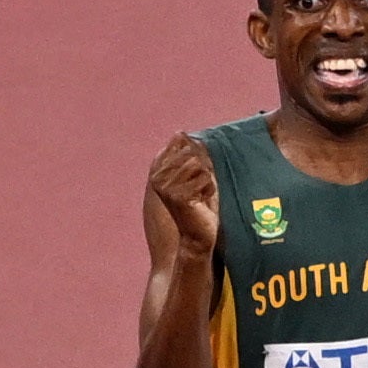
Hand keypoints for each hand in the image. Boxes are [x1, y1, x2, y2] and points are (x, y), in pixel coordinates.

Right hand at [148, 134, 218, 256]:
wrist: (198, 235)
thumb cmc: (200, 205)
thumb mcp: (196, 175)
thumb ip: (190, 155)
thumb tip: (181, 132)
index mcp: (158, 170)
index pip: (180, 144)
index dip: (197, 157)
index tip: (194, 178)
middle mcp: (157, 177)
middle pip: (192, 154)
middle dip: (203, 170)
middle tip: (198, 190)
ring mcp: (166, 186)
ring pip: (199, 165)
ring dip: (206, 181)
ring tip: (200, 196)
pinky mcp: (178, 195)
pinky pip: (205, 179)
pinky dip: (209, 190)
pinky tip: (201, 202)